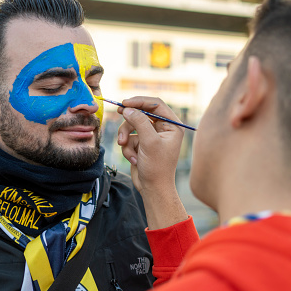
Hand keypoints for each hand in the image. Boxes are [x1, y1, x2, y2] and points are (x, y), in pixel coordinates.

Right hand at [117, 96, 187, 228]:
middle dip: (130, 120)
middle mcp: (163, 128)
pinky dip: (127, 147)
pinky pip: (129, 137)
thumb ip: (139, 122)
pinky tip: (133, 158)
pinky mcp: (141, 143)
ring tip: (124, 146)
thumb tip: (127, 109)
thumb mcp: (149, 142)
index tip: (125, 103)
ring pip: (132, 125)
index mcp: (172, 126)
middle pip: (142, 112)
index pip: (156, 104)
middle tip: (117, 112)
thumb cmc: (157, 167)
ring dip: (125, 135)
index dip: (140, 101)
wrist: (152, 189)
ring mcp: (151, 136)